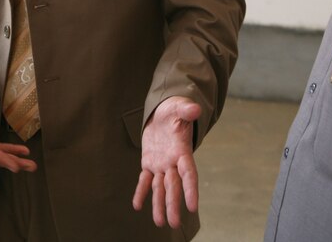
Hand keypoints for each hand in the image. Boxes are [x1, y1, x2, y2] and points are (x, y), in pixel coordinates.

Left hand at [131, 96, 201, 228]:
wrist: (165, 113)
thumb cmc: (175, 110)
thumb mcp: (179, 108)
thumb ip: (186, 110)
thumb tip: (194, 109)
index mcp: (182, 151)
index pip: (188, 174)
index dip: (191, 190)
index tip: (193, 207)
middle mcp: (172, 162)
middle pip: (173, 187)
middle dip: (173, 205)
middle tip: (174, 223)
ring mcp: (161, 164)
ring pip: (160, 188)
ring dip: (159, 204)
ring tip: (159, 223)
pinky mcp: (149, 163)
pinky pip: (145, 180)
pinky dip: (141, 192)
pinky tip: (137, 206)